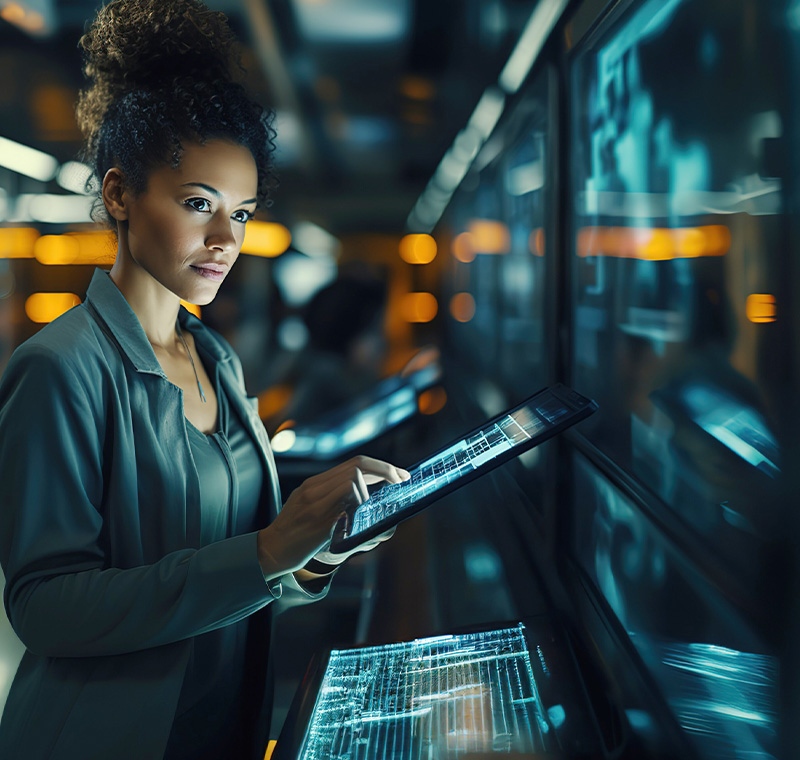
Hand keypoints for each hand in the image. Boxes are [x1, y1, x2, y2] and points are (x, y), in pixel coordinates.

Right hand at [257, 455, 408, 577]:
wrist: (270, 552)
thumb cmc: (296, 535)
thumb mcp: (314, 510)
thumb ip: (339, 504)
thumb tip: (373, 507)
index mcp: (315, 484)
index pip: (354, 463)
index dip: (381, 466)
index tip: (399, 474)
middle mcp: (315, 487)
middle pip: (358, 464)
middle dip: (386, 470)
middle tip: (402, 480)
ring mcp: (315, 502)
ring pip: (352, 479)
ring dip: (369, 493)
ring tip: (366, 509)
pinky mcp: (317, 519)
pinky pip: (344, 501)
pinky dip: (357, 506)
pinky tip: (355, 520)